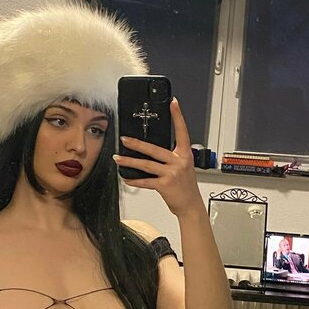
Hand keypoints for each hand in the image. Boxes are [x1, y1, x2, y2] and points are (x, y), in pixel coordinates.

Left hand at [112, 97, 201, 216]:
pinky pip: (146, 181)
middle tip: (124, 139)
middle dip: (137, 144)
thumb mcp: (184, 167)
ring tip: (118, 158)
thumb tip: (152, 151)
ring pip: (146, 165)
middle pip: (154, 149)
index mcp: (184, 154)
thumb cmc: (186, 186)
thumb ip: (172, 157)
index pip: (182, 131)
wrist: (191, 205)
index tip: (173, 103)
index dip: (178, 116)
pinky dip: (134, 180)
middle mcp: (179, 162)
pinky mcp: (165, 185)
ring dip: (130, 161)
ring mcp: (172, 173)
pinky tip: (126, 178)